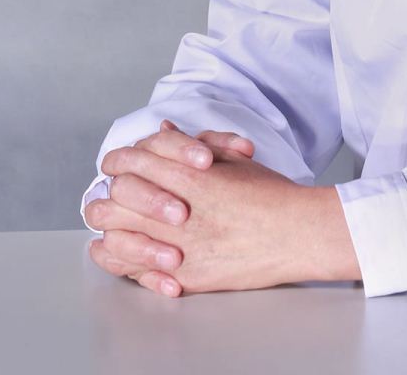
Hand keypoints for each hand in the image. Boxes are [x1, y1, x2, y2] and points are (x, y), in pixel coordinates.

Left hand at [86, 121, 358, 295]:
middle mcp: (181, 209)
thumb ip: (191, 145)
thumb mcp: (232, 159)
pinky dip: (121, 260)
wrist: (297, 233)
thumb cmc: (270, 194)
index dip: (120, 160)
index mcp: (192, 174)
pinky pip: (136, 271)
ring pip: (119, 235)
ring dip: (110, 226)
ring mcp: (180, 246)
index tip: (118, 164)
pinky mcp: (185, 276)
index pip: (135, 160)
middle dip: (110, 193)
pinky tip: (117, 251)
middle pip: (117, 197)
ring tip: (109, 222)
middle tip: (111, 193)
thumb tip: (162, 130)